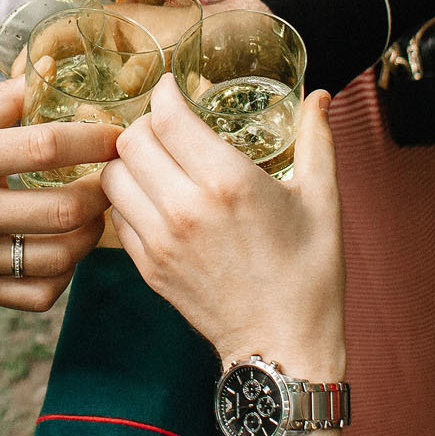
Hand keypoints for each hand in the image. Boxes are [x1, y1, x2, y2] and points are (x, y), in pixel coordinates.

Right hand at [0, 78, 119, 310]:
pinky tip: (60, 255)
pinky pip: (35, 296)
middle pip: (64, 210)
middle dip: (104, 193)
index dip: (94, 139)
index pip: (44, 146)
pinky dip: (61, 279)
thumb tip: (44, 72)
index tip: (117, 134)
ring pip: (59, 259)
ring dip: (90, 238)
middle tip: (111, 178)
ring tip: (92, 217)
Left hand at [102, 77, 345, 379]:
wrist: (282, 347)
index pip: (168, 115)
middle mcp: (185, 207)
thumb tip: (321, 95)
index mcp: (228, 182)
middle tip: (168, 126)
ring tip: (156, 161)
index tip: (175, 89)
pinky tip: (154, 197)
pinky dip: (127, 198)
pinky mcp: (147, 267)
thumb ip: (316, 139)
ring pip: (112, 176)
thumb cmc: (309, 274)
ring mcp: (160, 241)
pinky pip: (116, 215)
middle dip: (146, 124)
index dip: (166, 92)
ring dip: (129, 160)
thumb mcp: (322, 200)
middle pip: (130, 140)